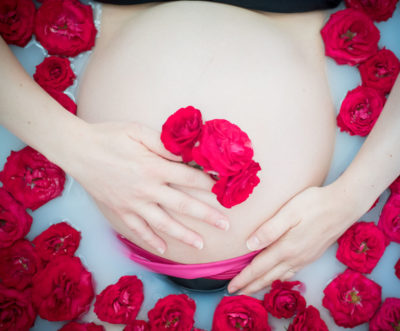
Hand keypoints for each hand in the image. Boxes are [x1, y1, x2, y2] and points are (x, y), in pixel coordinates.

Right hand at [68, 121, 228, 253]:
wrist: (77, 150)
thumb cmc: (109, 137)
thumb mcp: (138, 132)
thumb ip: (164, 144)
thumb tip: (187, 153)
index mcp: (154, 167)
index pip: (189, 178)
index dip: (210, 184)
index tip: (225, 190)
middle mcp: (147, 190)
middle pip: (183, 205)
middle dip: (207, 215)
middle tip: (225, 225)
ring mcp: (133, 204)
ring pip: (163, 224)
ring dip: (184, 235)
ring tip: (201, 245)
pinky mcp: (120, 211)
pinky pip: (138, 230)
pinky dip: (151, 241)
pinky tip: (163, 249)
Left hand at [227, 185, 366, 294]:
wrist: (344, 205)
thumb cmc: (315, 204)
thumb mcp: (289, 212)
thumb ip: (269, 229)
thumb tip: (249, 245)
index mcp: (286, 248)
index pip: (259, 268)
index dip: (244, 278)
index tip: (230, 287)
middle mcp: (296, 257)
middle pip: (268, 277)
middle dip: (251, 286)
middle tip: (236, 293)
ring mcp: (305, 258)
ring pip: (280, 277)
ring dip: (264, 283)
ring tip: (253, 288)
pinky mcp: (312, 254)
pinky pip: (291, 272)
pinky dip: (279, 278)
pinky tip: (277, 276)